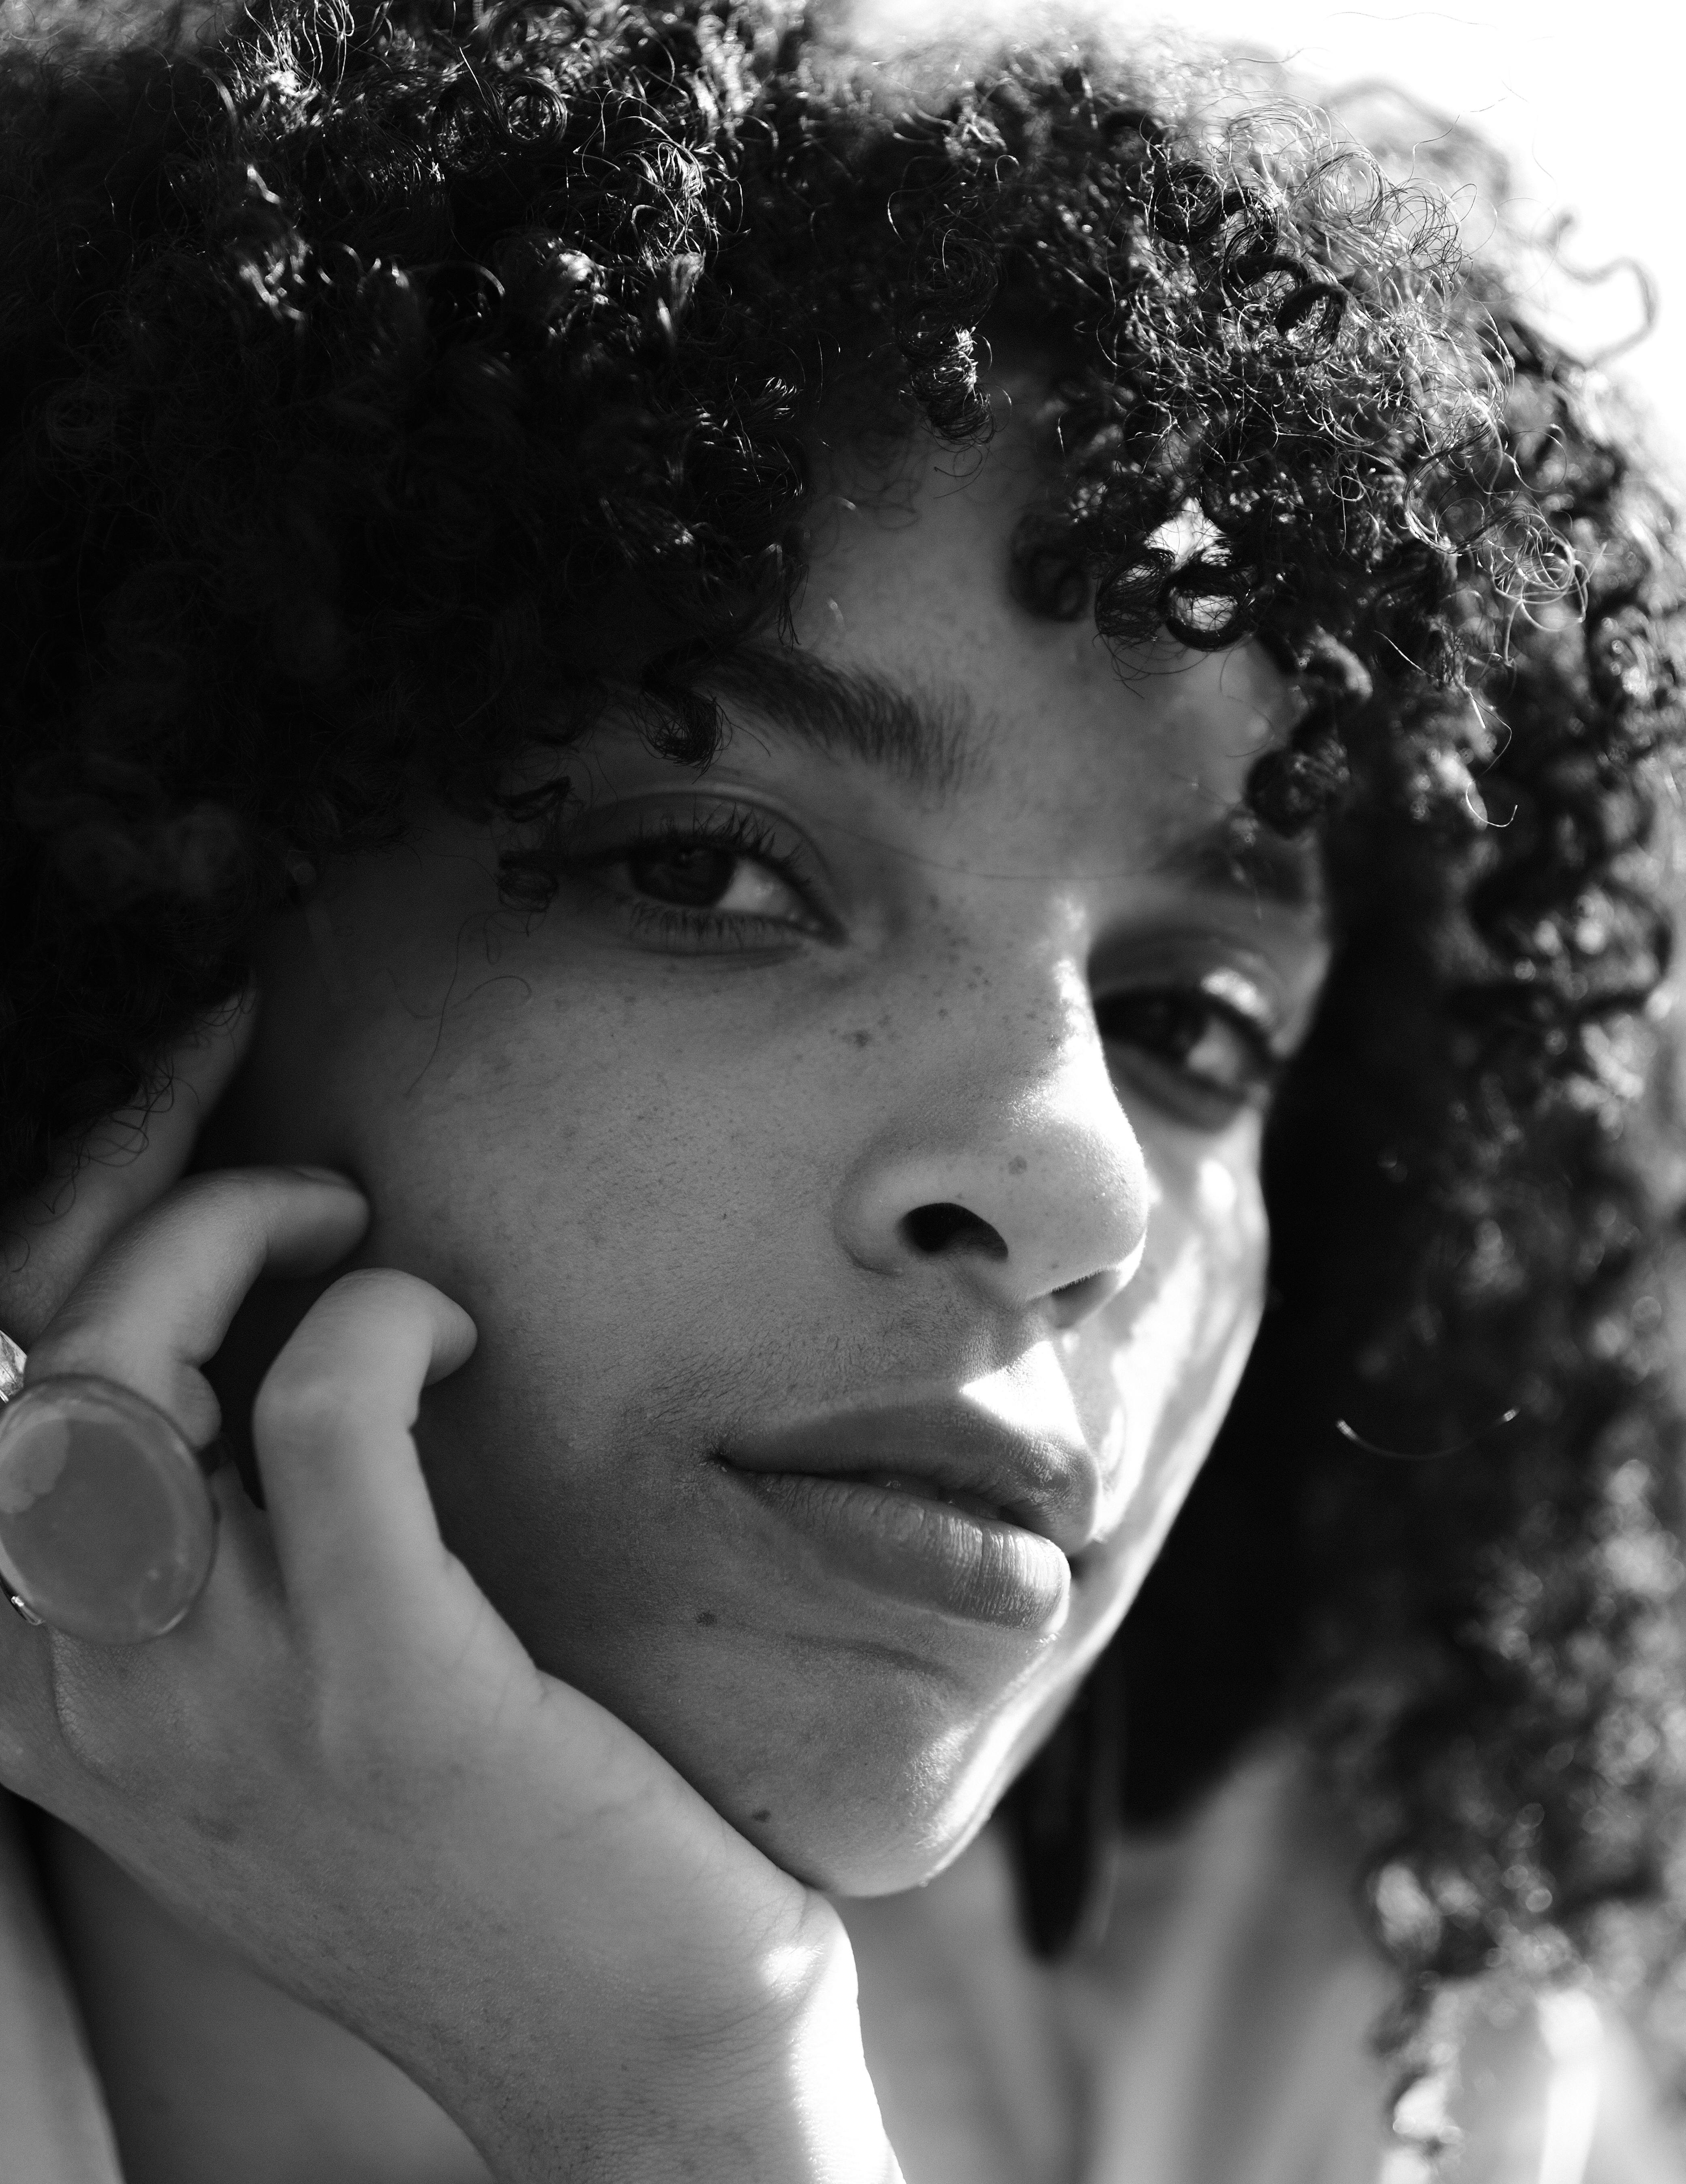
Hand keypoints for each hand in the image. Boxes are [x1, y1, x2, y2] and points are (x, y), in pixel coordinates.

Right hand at [0, 1007, 898, 2183]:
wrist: (628, 2060)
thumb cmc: (484, 1854)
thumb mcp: (281, 1719)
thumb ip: (217, 1574)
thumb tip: (243, 1350)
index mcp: (64, 1702)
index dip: (62, 1229)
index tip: (172, 1113)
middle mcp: (105, 1699)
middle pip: (31, 1364)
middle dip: (134, 1184)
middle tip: (290, 1154)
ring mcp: (230, 1696)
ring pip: (121, 1372)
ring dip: (233, 1232)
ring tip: (350, 1228)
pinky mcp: (389, 1683)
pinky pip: (324, 1412)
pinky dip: (382, 1318)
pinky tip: (451, 1333)